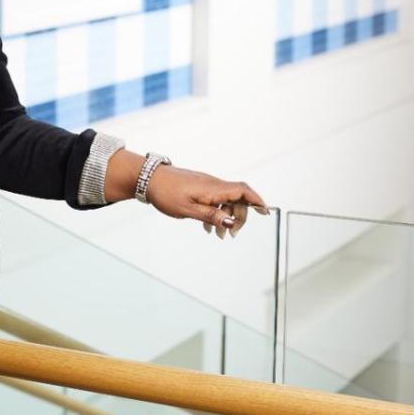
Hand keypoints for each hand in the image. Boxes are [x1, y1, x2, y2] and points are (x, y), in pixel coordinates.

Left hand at [145, 165, 268, 238]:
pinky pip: (214, 199)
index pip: (243, 191)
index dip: (257, 200)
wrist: (147, 179)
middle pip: (237, 198)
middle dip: (239, 217)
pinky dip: (215, 212)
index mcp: (213, 189)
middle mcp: (213, 184)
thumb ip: (211, 216)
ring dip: (225, 217)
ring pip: (225, 200)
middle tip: (230, 236)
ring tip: (216, 235)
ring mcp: (206, 184)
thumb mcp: (188, 210)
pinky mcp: (199, 186)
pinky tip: (206, 225)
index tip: (266, 212)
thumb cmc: (166, 193)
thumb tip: (232, 222)